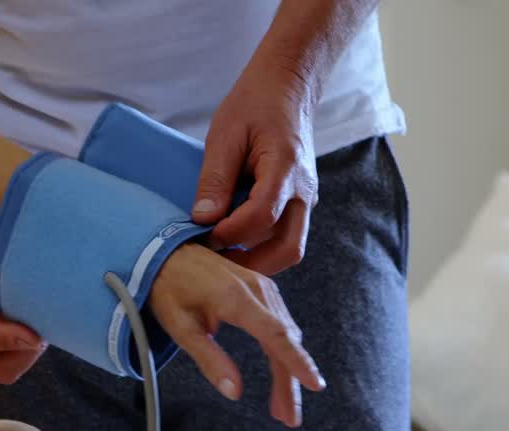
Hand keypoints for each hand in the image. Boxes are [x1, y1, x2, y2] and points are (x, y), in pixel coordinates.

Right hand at [0, 216, 46, 383]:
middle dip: (25, 351)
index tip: (37, 335)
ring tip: (37, 314)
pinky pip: (15, 357)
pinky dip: (28, 342)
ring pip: (11, 367)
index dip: (11, 339)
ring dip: (29, 347)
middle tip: (43, 321)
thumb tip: (26, 296)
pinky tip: (31, 315)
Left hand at [150, 244, 324, 426]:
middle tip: (289, 418)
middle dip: (290, 383)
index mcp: (237, 299)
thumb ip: (209, 359)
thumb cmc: (170, 288)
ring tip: (283, 407)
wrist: (168, 252)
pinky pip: (281, 324)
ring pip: (286, 336)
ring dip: (287, 372)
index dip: (297, 362)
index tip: (314, 384)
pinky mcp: (264, 290)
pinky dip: (284, 352)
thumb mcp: (181, 328)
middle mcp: (258, 291)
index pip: (276, 335)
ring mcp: (264, 288)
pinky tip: (281, 374)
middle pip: (285, 342)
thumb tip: (233, 393)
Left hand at [192, 55, 318, 276]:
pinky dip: (261, 246)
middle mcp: (304, 191)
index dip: (232, 232)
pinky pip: (285, 235)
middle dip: (252, 264)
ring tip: (222, 251)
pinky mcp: (300, 203)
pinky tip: (234, 238)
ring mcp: (306, 199)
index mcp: (285, 168)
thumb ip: (215, 179)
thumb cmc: (256, 103)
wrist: (288, 88)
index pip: (263, 217)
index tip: (205, 233)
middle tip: (216, 261)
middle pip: (289, 249)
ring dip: (257, 258)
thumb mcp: (225, 135)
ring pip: (290, 248)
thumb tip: (202, 219)